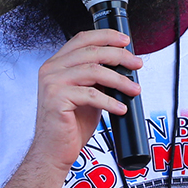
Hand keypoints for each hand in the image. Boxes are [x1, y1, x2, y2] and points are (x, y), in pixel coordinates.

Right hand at [29, 29, 142, 171]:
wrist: (54, 150)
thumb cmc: (69, 125)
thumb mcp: (86, 94)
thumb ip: (97, 78)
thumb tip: (122, 68)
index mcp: (56, 64)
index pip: (82, 39)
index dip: (106, 37)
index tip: (125, 42)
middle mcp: (51, 69)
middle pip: (91, 52)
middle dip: (119, 56)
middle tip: (136, 64)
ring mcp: (52, 83)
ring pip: (94, 71)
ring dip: (119, 80)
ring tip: (134, 90)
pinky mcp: (57, 99)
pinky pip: (91, 95)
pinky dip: (110, 101)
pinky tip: (120, 108)